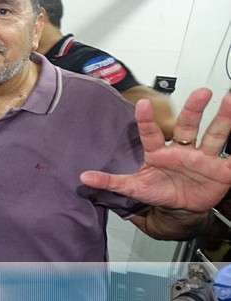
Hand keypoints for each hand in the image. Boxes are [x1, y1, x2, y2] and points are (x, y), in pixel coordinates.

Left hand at [81, 88, 230, 211]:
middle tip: (202, 92)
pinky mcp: (221, 170)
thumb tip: (84, 177)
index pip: (151, 133)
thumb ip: (111, 181)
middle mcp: (183, 149)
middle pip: (188, 125)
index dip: (147, 120)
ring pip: (214, 135)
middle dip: (194, 108)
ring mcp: (203, 157)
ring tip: (229, 100)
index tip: (142, 105)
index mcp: (160, 152)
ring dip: (223, 118)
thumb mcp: (134, 187)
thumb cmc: (159, 190)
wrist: (181, 208)